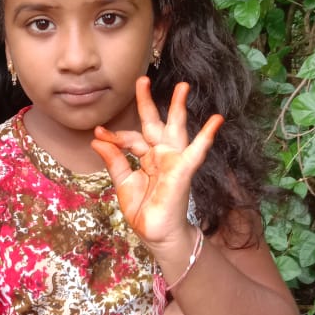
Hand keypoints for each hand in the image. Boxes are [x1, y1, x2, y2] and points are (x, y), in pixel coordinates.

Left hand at [92, 77, 222, 249]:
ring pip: (176, 128)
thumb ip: (114, 160)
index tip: (99, 133)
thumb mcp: (123, 183)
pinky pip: (197, 150)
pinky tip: (216, 120)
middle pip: (154, 122)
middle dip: (148, 101)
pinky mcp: (184, 170)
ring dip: (179, 107)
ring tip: (183, 86)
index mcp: (146, 158)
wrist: (157, 235)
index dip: (115, 136)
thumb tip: (97, 139)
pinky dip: (207, 135)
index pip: (130, 139)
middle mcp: (161, 154)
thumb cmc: (145, 211)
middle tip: (142, 79)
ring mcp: (173, 160)